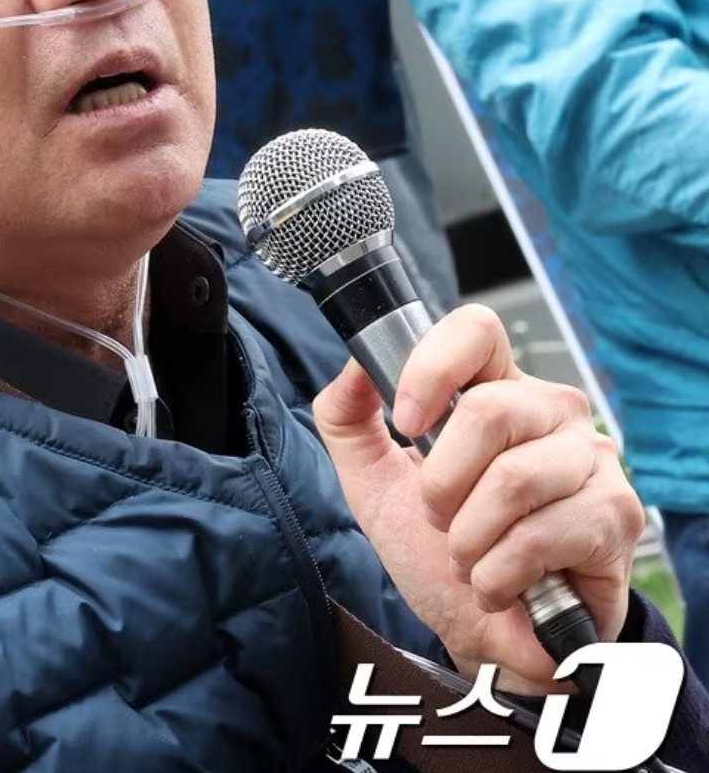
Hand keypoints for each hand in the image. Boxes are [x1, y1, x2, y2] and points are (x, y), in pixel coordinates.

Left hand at [312, 304, 642, 694]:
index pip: (476, 331)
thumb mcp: (373, 482)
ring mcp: (592, 460)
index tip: (405, 421)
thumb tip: (354, 366)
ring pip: (513, 479)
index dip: (432, 369)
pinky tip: (499, 584)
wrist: (483, 633)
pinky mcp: (616, 515)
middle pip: (491, 411)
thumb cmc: (434, 550)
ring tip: (468, 557)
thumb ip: (349, 419)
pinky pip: (541, 535)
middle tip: (438, 518)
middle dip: (442, 484)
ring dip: (468, 537)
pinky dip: (499, 573)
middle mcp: (552, 412)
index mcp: (495, 389)